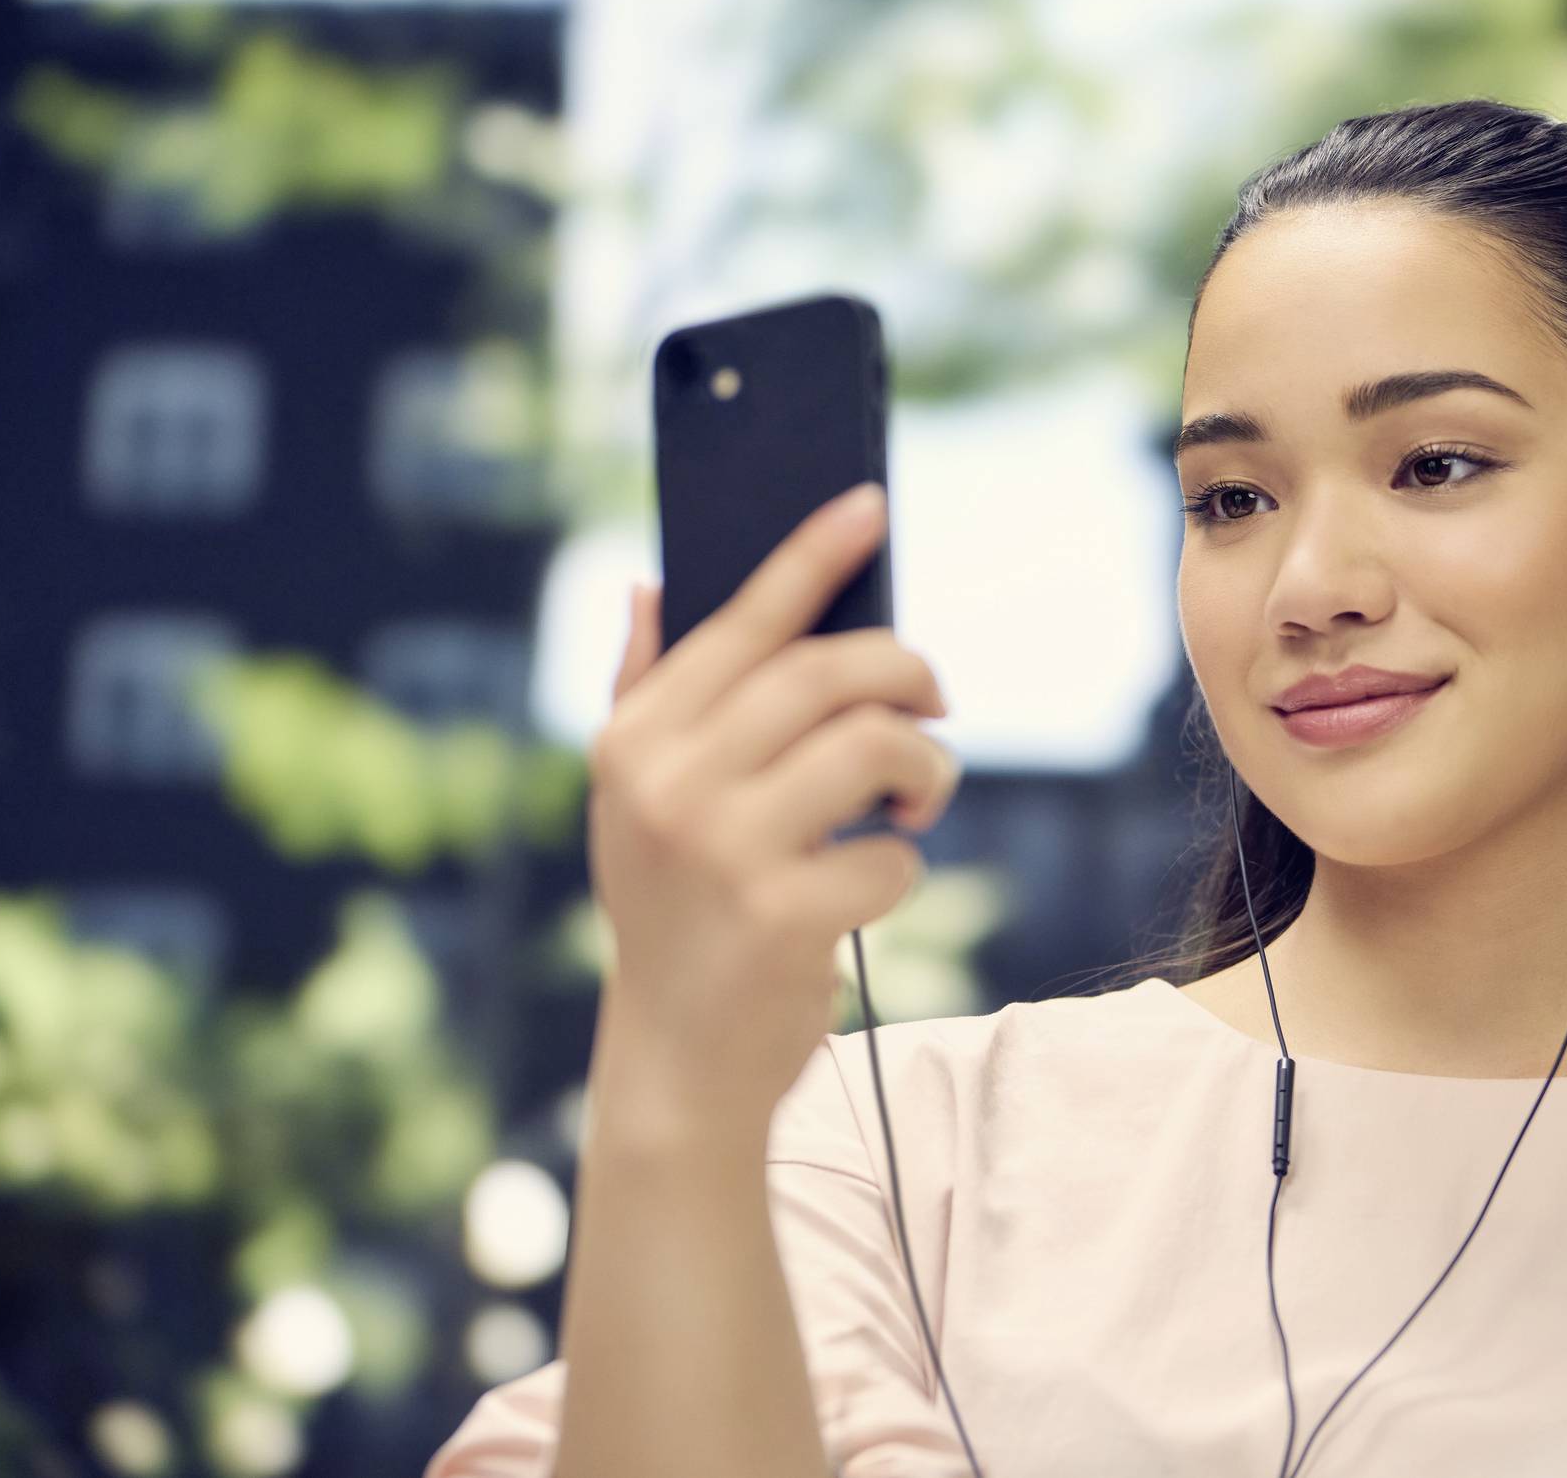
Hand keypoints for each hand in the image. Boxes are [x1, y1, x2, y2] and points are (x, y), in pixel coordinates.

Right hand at [584, 482, 959, 1132]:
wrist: (676, 1063)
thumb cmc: (676, 915)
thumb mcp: (634, 803)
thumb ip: (644, 690)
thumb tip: (654, 583)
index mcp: (637, 739)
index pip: (742, 621)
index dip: (812, 555)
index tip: (868, 503)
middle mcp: (670, 783)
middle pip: (828, 672)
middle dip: (907, 674)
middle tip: (933, 705)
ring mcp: (724, 849)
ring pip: (875, 746)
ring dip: (924, 767)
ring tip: (914, 798)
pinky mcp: (783, 916)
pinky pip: (892, 853)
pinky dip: (902, 864)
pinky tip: (869, 887)